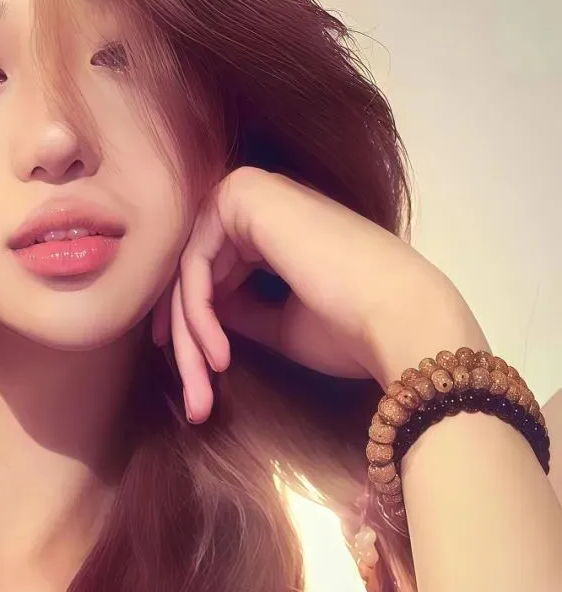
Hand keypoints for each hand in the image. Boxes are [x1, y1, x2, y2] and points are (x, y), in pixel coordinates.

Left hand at [152, 167, 487, 422]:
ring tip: (202, 390)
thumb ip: (241, 308)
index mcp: (275, 221)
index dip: (195, 327)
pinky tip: (218, 356)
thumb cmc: (354, 327)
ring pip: (190, 272)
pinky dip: (198, 315)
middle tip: (194, 401)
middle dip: (187, 339)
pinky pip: (194, 262)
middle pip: (195, 272)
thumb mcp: (282, 322)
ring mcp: (249, 190)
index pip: (211, 272)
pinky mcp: (242, 196)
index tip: (195, 377)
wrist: (402, 318)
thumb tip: (202, 312)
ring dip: (190, 337)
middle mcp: (259, 197)